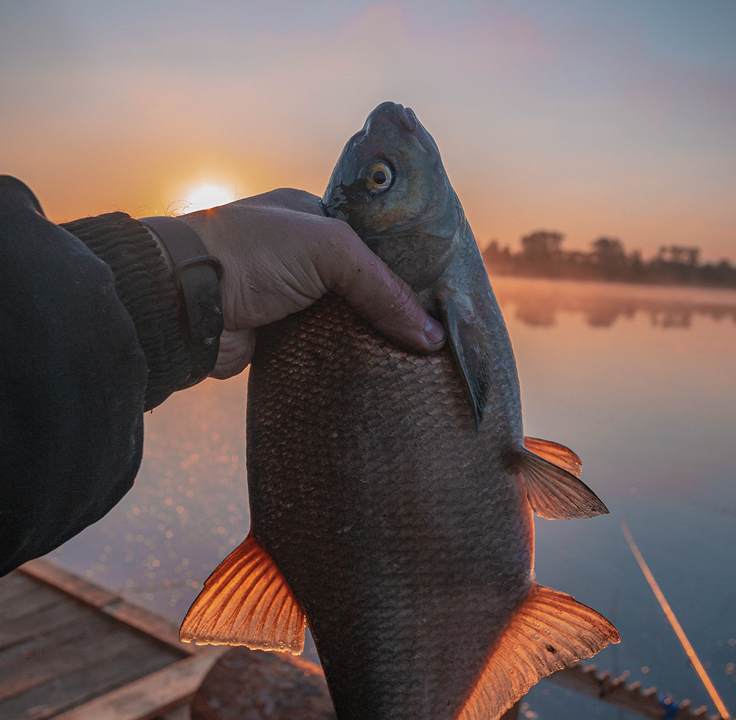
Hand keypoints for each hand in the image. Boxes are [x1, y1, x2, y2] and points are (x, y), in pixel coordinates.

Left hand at [182, 188, 445, 378]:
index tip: (439, 297)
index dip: (406, 268)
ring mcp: (288, 299)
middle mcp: (299, 256)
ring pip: (345, 322)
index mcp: (310, 218)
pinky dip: (346, 362)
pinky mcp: (278, 339)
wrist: (185, 303)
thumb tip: (432, 336)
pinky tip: (377, 375)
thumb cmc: (251, 254)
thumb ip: (381, 286)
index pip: (373, 242)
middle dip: (392, 309)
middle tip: (434, 337)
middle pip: (362, 285)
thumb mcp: (329, 250)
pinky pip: (324, 351)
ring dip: (372, 340)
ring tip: (417, 363)